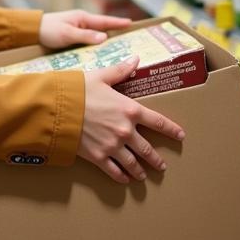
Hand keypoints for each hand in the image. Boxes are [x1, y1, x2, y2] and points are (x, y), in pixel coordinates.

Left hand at [39, 10, 132, 49]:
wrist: (32, 32)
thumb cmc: (48, 30)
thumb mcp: (67, 33)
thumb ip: (85, 36)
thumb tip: (105, 38)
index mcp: (83, 18)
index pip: (105, 21)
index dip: (118, 23)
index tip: (131, 23)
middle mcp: (82, 23)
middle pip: (103, 28)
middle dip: (116, 32)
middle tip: (131, 39)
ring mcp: (78, 30)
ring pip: (96, 36)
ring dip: (106, 41)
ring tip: (119, 49)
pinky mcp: (73, 38)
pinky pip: (88, 42)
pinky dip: (96, 46)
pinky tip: (100, 55)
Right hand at [78, 58, 186, 183]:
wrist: (58, 109)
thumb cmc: (79, 90)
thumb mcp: (101, 76)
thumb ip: (120, 70)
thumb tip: (135, 59)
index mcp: (129, 110)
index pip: (158, 122)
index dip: (171, 130)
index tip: (181, 136)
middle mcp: (125, 131)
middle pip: (147, 149)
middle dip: (156, 159)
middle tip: (162, 166)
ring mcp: (113, 146)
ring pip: (132, 163)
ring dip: (140, 171)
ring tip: (144, 177)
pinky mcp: (98, 157)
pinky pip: (114, 171)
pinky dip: (121, 177)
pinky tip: (124, 180)